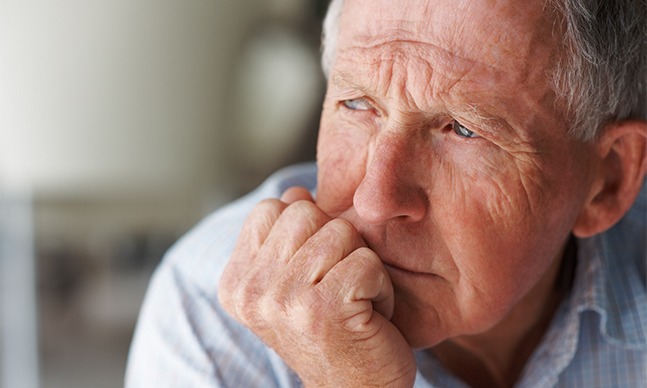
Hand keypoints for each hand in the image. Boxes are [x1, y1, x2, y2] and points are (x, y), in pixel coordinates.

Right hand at [218, 187, 415, 386]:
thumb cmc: (328, 333)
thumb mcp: (293, 282)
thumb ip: (285, 236)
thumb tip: (295, 191)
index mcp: (236, 280)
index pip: (271, 209)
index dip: (306, 232)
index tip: (312, 275)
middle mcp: (251, 289)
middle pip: (307, 213)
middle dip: (335, 245)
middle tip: (337, 287)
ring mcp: (284, 299)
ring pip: (341, 233)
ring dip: (360, 266)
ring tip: (352, 302)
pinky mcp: (323, 309)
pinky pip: (366, 262)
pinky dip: (379, 288)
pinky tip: (368, 316)